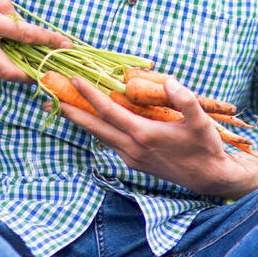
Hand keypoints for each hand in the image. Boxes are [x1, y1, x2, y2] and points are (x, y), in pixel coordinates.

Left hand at [43, 74, 257, 198]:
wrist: (209, 177)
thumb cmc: (206, 147)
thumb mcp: (200, 120)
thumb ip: (184, 99)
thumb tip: (170, 81)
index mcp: (143, 135)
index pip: (109, 111)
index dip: (90, 94)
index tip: (74, 79)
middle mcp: (132, 148)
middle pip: (94, 127)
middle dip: (70, 111)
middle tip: (47, 98)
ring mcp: (131, 158)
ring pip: (99, 136)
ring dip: (80, 122)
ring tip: (61, 109)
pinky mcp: (135, 163)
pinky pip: (110, 143)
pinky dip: (98, 130)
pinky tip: (92, 122)